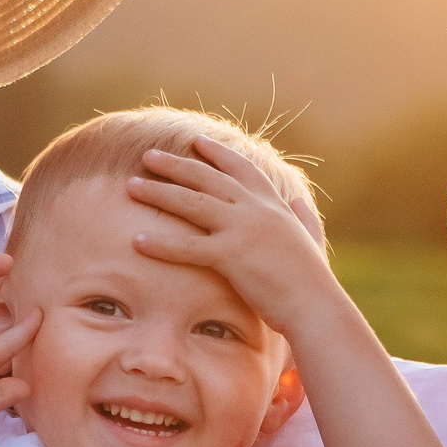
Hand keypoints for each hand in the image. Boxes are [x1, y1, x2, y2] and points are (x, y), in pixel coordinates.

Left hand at [124, 139, 338, 333]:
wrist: (315, 306)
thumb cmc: (312, 280)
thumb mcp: (311, 238)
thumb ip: (303, 216)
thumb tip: (298, 198)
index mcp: (273, 204)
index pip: (240, 168)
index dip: (217, 152)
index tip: (195, 140)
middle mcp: (256, 209)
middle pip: (207, 178)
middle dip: (175, 164)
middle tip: (148, 155)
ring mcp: (242, 229)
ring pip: (191, 203)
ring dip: (158, 192)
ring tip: (131, 185)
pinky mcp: (231, 256)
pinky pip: (187, 246)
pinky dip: (161, 244)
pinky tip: (137, 240)